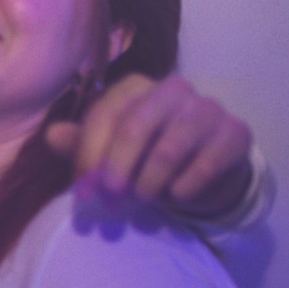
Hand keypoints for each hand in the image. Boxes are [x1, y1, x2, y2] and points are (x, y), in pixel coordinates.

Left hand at [46, 73, 253, 216]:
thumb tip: (52, 136)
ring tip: (144, 199)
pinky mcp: (235, 132)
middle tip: (110, 200)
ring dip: (150, 182)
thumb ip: (82, 144)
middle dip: (116, 169)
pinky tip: (177, 195)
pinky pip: (207, 163)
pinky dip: (185, 186)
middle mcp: (174, 88)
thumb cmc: (147, 156)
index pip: (105, 115)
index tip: (84, 192)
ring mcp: (208, 108)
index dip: (89, 155)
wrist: (204, 171)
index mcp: (137, 87)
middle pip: (134, 128)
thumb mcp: (110, 151)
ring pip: (169, 148)